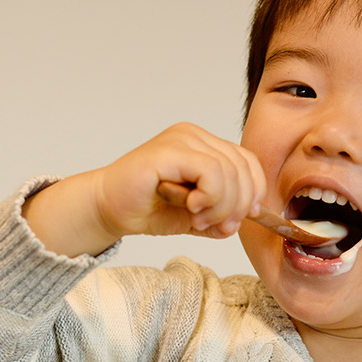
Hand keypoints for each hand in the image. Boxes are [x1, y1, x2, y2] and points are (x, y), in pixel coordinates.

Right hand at [96, 122, 265, 237]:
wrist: (107, 209)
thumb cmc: (149, 208)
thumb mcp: (198, 217)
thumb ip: (223, 217)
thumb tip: (241, 221)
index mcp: (205, 145)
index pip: (248, 162)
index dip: (254, 193)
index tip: (239, 219)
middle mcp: (195, 136)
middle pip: (242, 168)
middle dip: (237, 206)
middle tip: (214, 225)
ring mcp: (182, 139)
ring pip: (229, 171)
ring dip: (221, 206)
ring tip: (197, 219)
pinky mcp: (168, 150)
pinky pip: (211, 172)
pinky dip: (210, 197)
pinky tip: (191, 208)